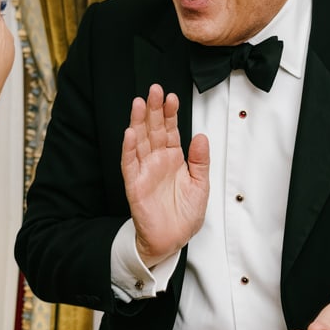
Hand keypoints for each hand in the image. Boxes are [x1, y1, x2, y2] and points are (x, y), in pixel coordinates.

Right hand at [121, 84, 209, 263]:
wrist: (172, 239)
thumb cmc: (184, 215)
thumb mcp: (201, 185)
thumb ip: (201, 161)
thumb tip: (201, 136)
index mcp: (173, 158)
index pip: (170, 130)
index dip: (170, 114)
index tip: (172, 97)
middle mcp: (157, 161)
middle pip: (153, 130)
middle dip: (154, 110)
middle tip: (154, 90)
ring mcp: (144, 171)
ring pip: (140, 141)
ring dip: (138, 122)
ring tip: (140, 103)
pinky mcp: (135, 185)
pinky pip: (129, 164)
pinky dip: (128, 149)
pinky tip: (130, 133)